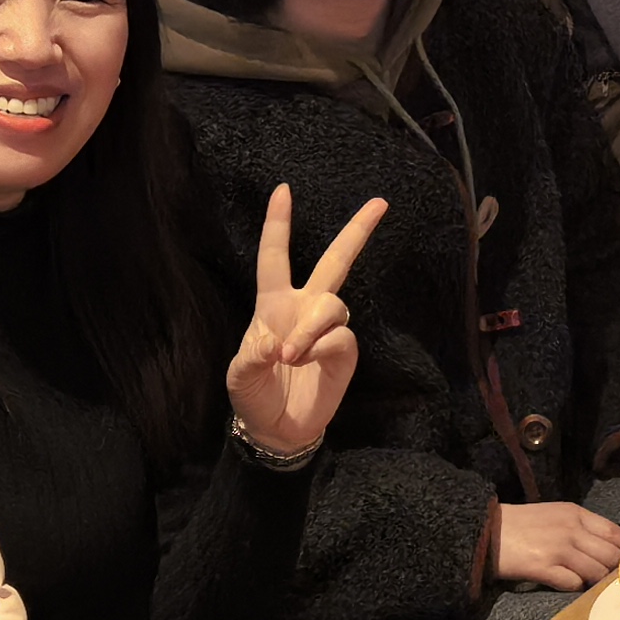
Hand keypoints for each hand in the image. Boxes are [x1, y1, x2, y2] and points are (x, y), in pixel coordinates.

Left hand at [228, 186, 381, 461]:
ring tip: (290, 356)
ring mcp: (327, 330)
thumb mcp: (238, 377)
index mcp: (273, 305)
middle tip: (380, 202)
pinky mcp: (344, 353)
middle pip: (335, 261)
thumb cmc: (253, 396)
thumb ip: (250, 355)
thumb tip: (274, 340)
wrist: (276, 430)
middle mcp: (304, 309)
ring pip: (332, 305)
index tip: (283, 189)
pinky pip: (341, 336)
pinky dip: (321, 346)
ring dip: (310, 328)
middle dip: (357, 231)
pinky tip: (308, 362)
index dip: (278, 224)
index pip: (275, 258)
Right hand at [493, 501, 619, 590]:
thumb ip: (582, 528)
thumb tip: (609, 548)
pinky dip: (577, 587)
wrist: (485, 530)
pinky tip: (572, 587)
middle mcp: (571, 529)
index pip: (615, 532)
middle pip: (610, 554)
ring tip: (599, 589)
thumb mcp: (556, 515)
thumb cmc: (522, 524)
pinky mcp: (543, 567)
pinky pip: (573, 583)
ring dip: (599, 582)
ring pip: (595, 571)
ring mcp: (558, 548)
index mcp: (576, 513)